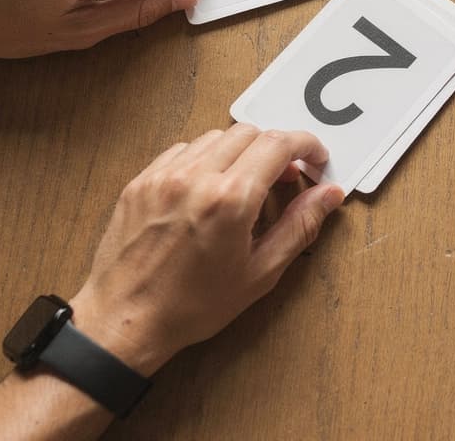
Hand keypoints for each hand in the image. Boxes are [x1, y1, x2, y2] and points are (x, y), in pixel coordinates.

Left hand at [70, 125, 345, 373]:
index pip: (278, 143)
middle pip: (249, 132)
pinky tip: (208, 188)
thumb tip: (330, 194)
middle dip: (275, 149)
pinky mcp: (141, 181)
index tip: (315, 159)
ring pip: (215, 137)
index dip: (306, 145)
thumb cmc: (192, 306)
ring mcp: (164, 176)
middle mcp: (196, 177)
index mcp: (230, 199)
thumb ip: (299, 226)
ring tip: (245, 184)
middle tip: (284, 178)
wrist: (124, 321)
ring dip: (239, 151)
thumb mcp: (259, 273)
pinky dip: (205, 159)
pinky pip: (182, 151)